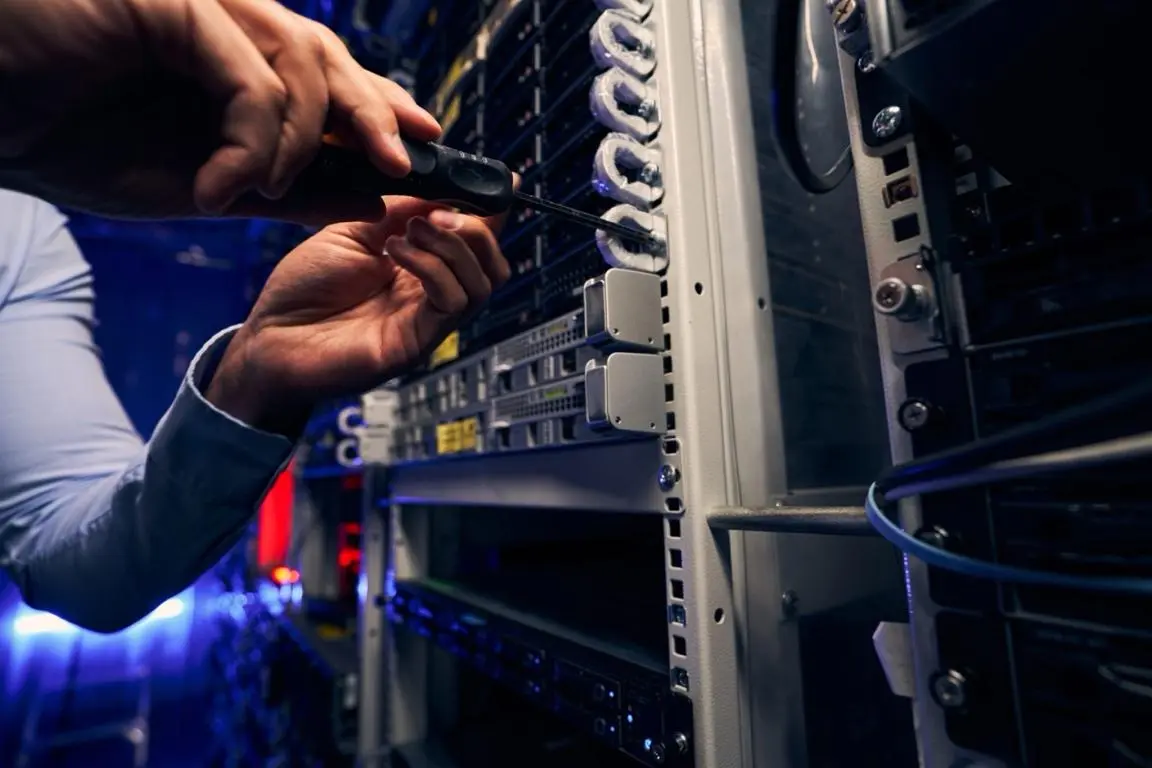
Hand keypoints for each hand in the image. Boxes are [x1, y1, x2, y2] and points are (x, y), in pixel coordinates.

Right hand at [0, 0, 439, 224]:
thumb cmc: (74, 143)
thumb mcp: (201, 187)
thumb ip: (282, 187)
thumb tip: (367, 193)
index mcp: (234, 63)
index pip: (326, 77)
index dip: (380, 107)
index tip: (426, 148)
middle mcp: (225, 27)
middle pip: (328, 57)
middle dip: (375, 111)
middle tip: (406, 163)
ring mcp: (200, 8)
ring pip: (301, 59)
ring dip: (308, 136)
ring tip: (276, 190)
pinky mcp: (171, 5)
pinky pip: (247, 74)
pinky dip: (252, 139)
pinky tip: (225, 185)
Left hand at [205, 199, 510, 434]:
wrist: (270, 337)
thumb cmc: (303, 289)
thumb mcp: (353, 232)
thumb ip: (398, 212)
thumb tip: (440, 189)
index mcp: (421, 267)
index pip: (474, 241)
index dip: (490, 211)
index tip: (499, 180)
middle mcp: (430, 295)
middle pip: (492, 264)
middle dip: (476, 228)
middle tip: (437, 212)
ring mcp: (427, 321)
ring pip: (481, 283)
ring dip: (452, 245)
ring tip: (410, 230)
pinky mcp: (417, 342)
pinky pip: (452, 302)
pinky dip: (432, 268)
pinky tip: (395, 252)